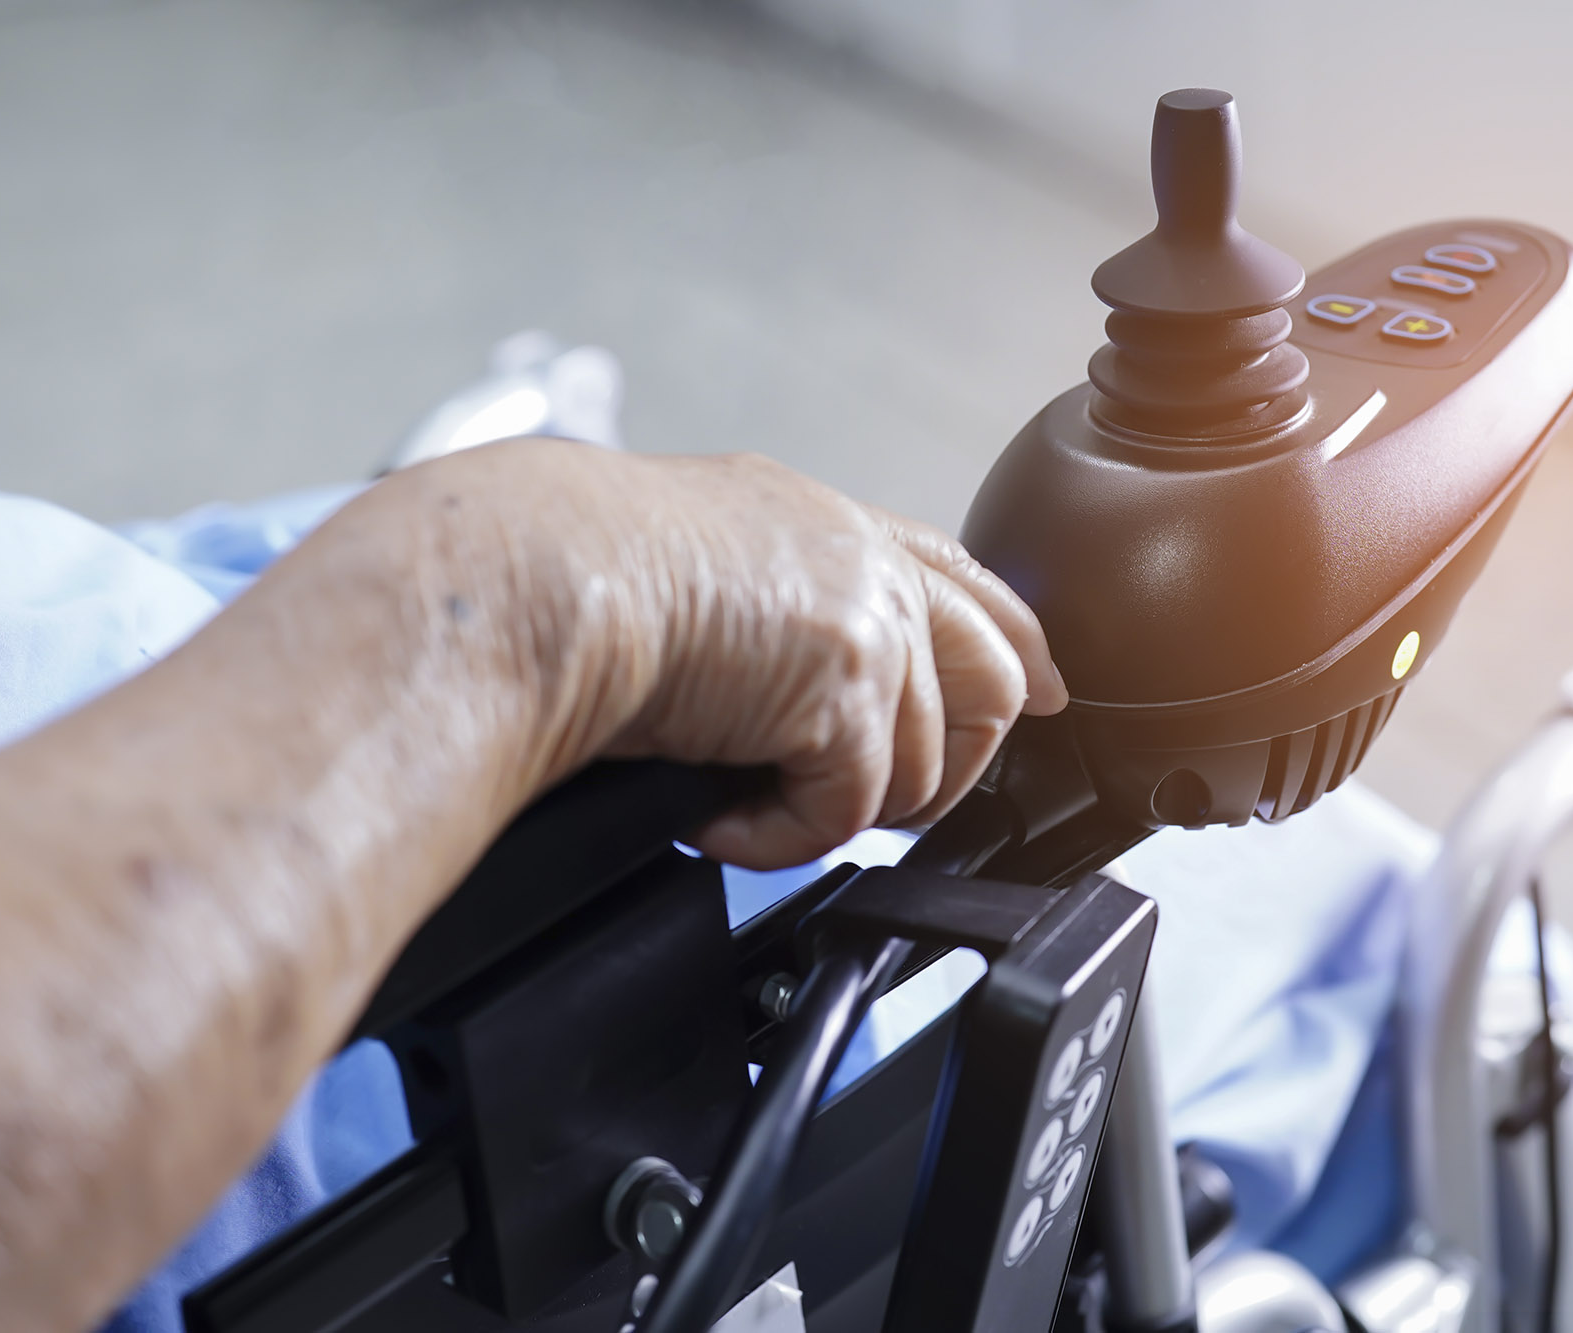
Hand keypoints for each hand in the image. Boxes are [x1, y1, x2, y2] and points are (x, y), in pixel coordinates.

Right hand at [403, 442, 1067, 869]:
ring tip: (747, 802)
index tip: (1044, 691)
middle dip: (944, 764)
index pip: (967, 580)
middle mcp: (863, 561)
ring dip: (834, 809)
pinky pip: (848, 812)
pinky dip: (777, 837)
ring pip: (919, 770)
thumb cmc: (566, 575)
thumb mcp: (698, 570)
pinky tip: (717, 817)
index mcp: (827, 526)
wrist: (528, 580)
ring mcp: (865, 617)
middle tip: (858, 801)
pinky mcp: (844, 684)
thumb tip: (787, 698)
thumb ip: (775, 611)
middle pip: (993, 681)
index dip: (1017, 643)